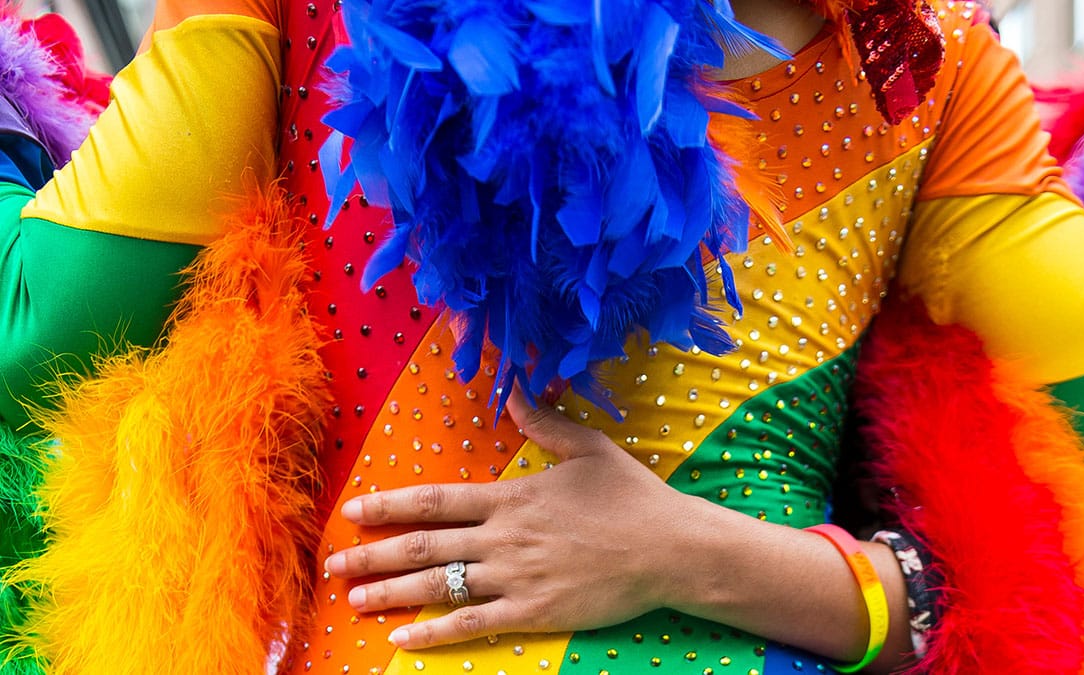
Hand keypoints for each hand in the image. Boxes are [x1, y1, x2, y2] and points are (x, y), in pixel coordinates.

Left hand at [323, 391, 702, 648]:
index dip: (389, 505)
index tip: (353, 510)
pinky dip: (434, 632)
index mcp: (511, 497)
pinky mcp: (533, 612)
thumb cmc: (632, 496)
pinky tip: (402, 640)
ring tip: (353, 598)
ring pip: (439, 585)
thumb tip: (516, 389)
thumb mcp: (588, 448)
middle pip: (424, 545)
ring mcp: (516, 578)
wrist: (671, 547)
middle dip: (372, 554)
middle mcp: (503, 538)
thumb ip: (545, 421)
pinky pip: (472, 625)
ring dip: (390, 592)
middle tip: (333, 562)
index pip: (435, 500)